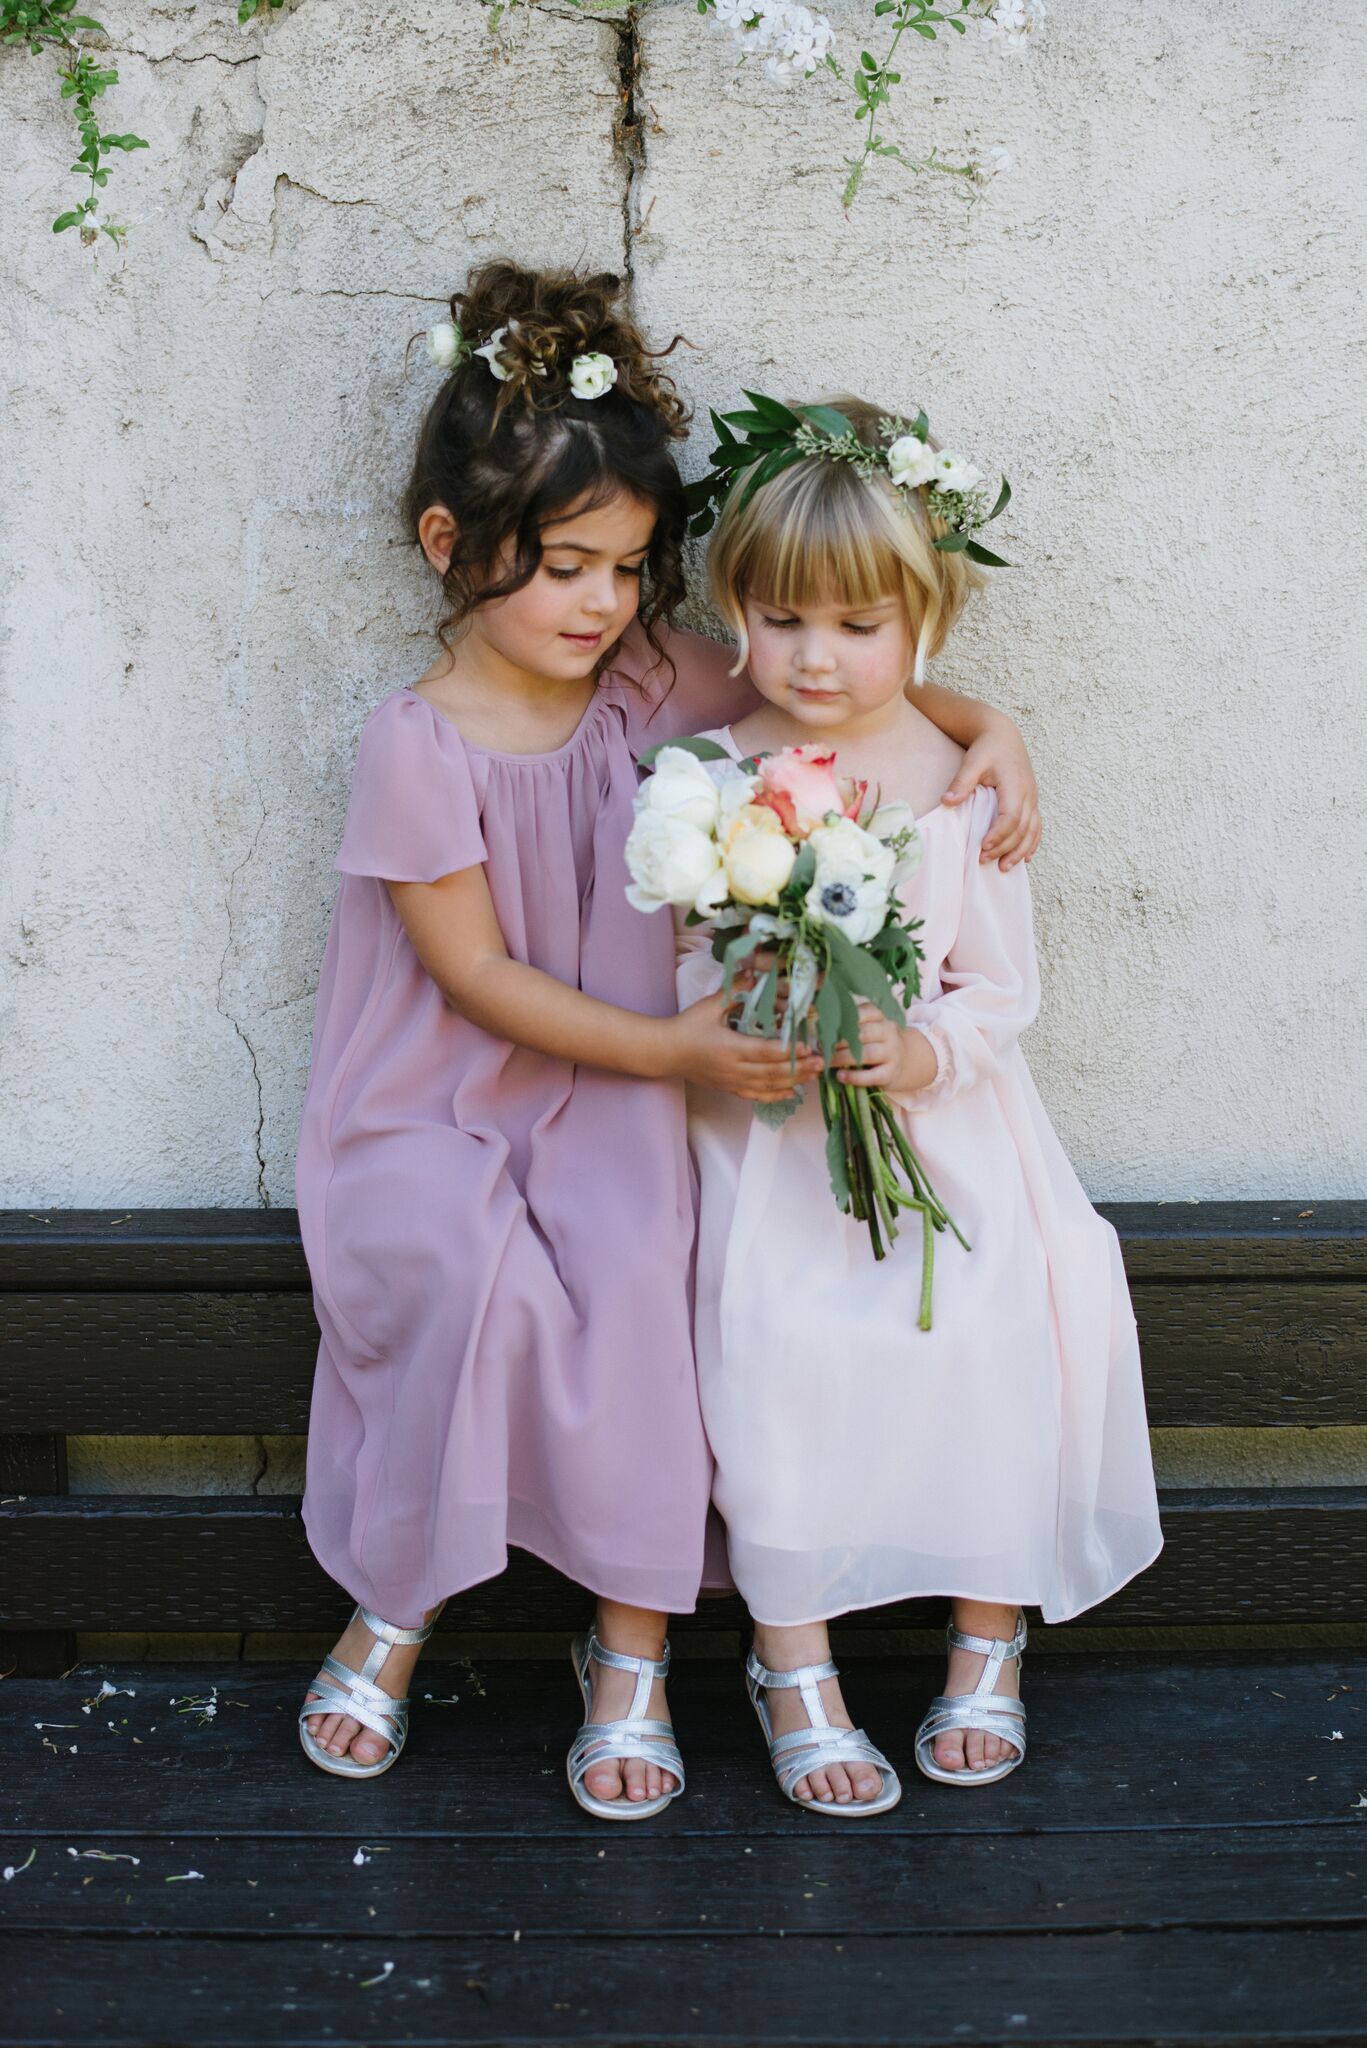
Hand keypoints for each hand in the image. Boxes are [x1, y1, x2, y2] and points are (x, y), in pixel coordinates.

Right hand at [666, 993, 824, 1103]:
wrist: (666, 1052)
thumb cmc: (687, 1026)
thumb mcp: (710, 1005)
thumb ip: (735, 990)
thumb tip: (755, 971)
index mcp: (729, 1048)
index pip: (764, 1052)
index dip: (787, 1052)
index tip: (806, 1047)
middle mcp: (733, 1069)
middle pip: (772, 1073)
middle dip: (799, 1068)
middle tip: (821, 1062)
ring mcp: (732, 1082)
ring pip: (768, 1086)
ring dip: (793, 1082)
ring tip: (814, 1075)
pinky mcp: (730, 1088)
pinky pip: (757, 1096)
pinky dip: (776, 1095)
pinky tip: (792, 1092)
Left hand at [831, 1000, 936, 1094]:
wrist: (905, 1061)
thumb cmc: (876, 1042)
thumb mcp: (868, 1027)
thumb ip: (849, 1024)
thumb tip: (819, 1027)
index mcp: (880, 1016)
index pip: (864, 1011)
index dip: (843, 1019)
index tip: (825, 1026)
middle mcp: (888, 1032)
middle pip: (863, 1033)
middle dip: (839, 1040)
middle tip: (821, 1046)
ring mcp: (892, 1053)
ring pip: (867, 1053)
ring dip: (843, 1058)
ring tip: (826, 1062)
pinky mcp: (891, 1073)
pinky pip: (872, 1075)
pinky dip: (854, 1077)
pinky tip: (840, 1076)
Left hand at [942, 717, 1040, 870]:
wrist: (1003, 735)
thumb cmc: (986, 748)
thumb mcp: (972, 761)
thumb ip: (961, 782)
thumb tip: (946, 802)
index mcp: (1014, 784)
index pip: (1010, 816)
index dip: (998, 834)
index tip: (982, 847)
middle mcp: (1028, 794)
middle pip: (1022, 829)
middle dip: (1004, 848)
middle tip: (983, 862)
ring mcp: (1032, 798)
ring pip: (1032, 831)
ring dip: (1020, 851)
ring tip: (1005, 868)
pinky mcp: (1032, 801)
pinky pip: (1037, 826)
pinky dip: (1032, 843)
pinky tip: (1025, 858)